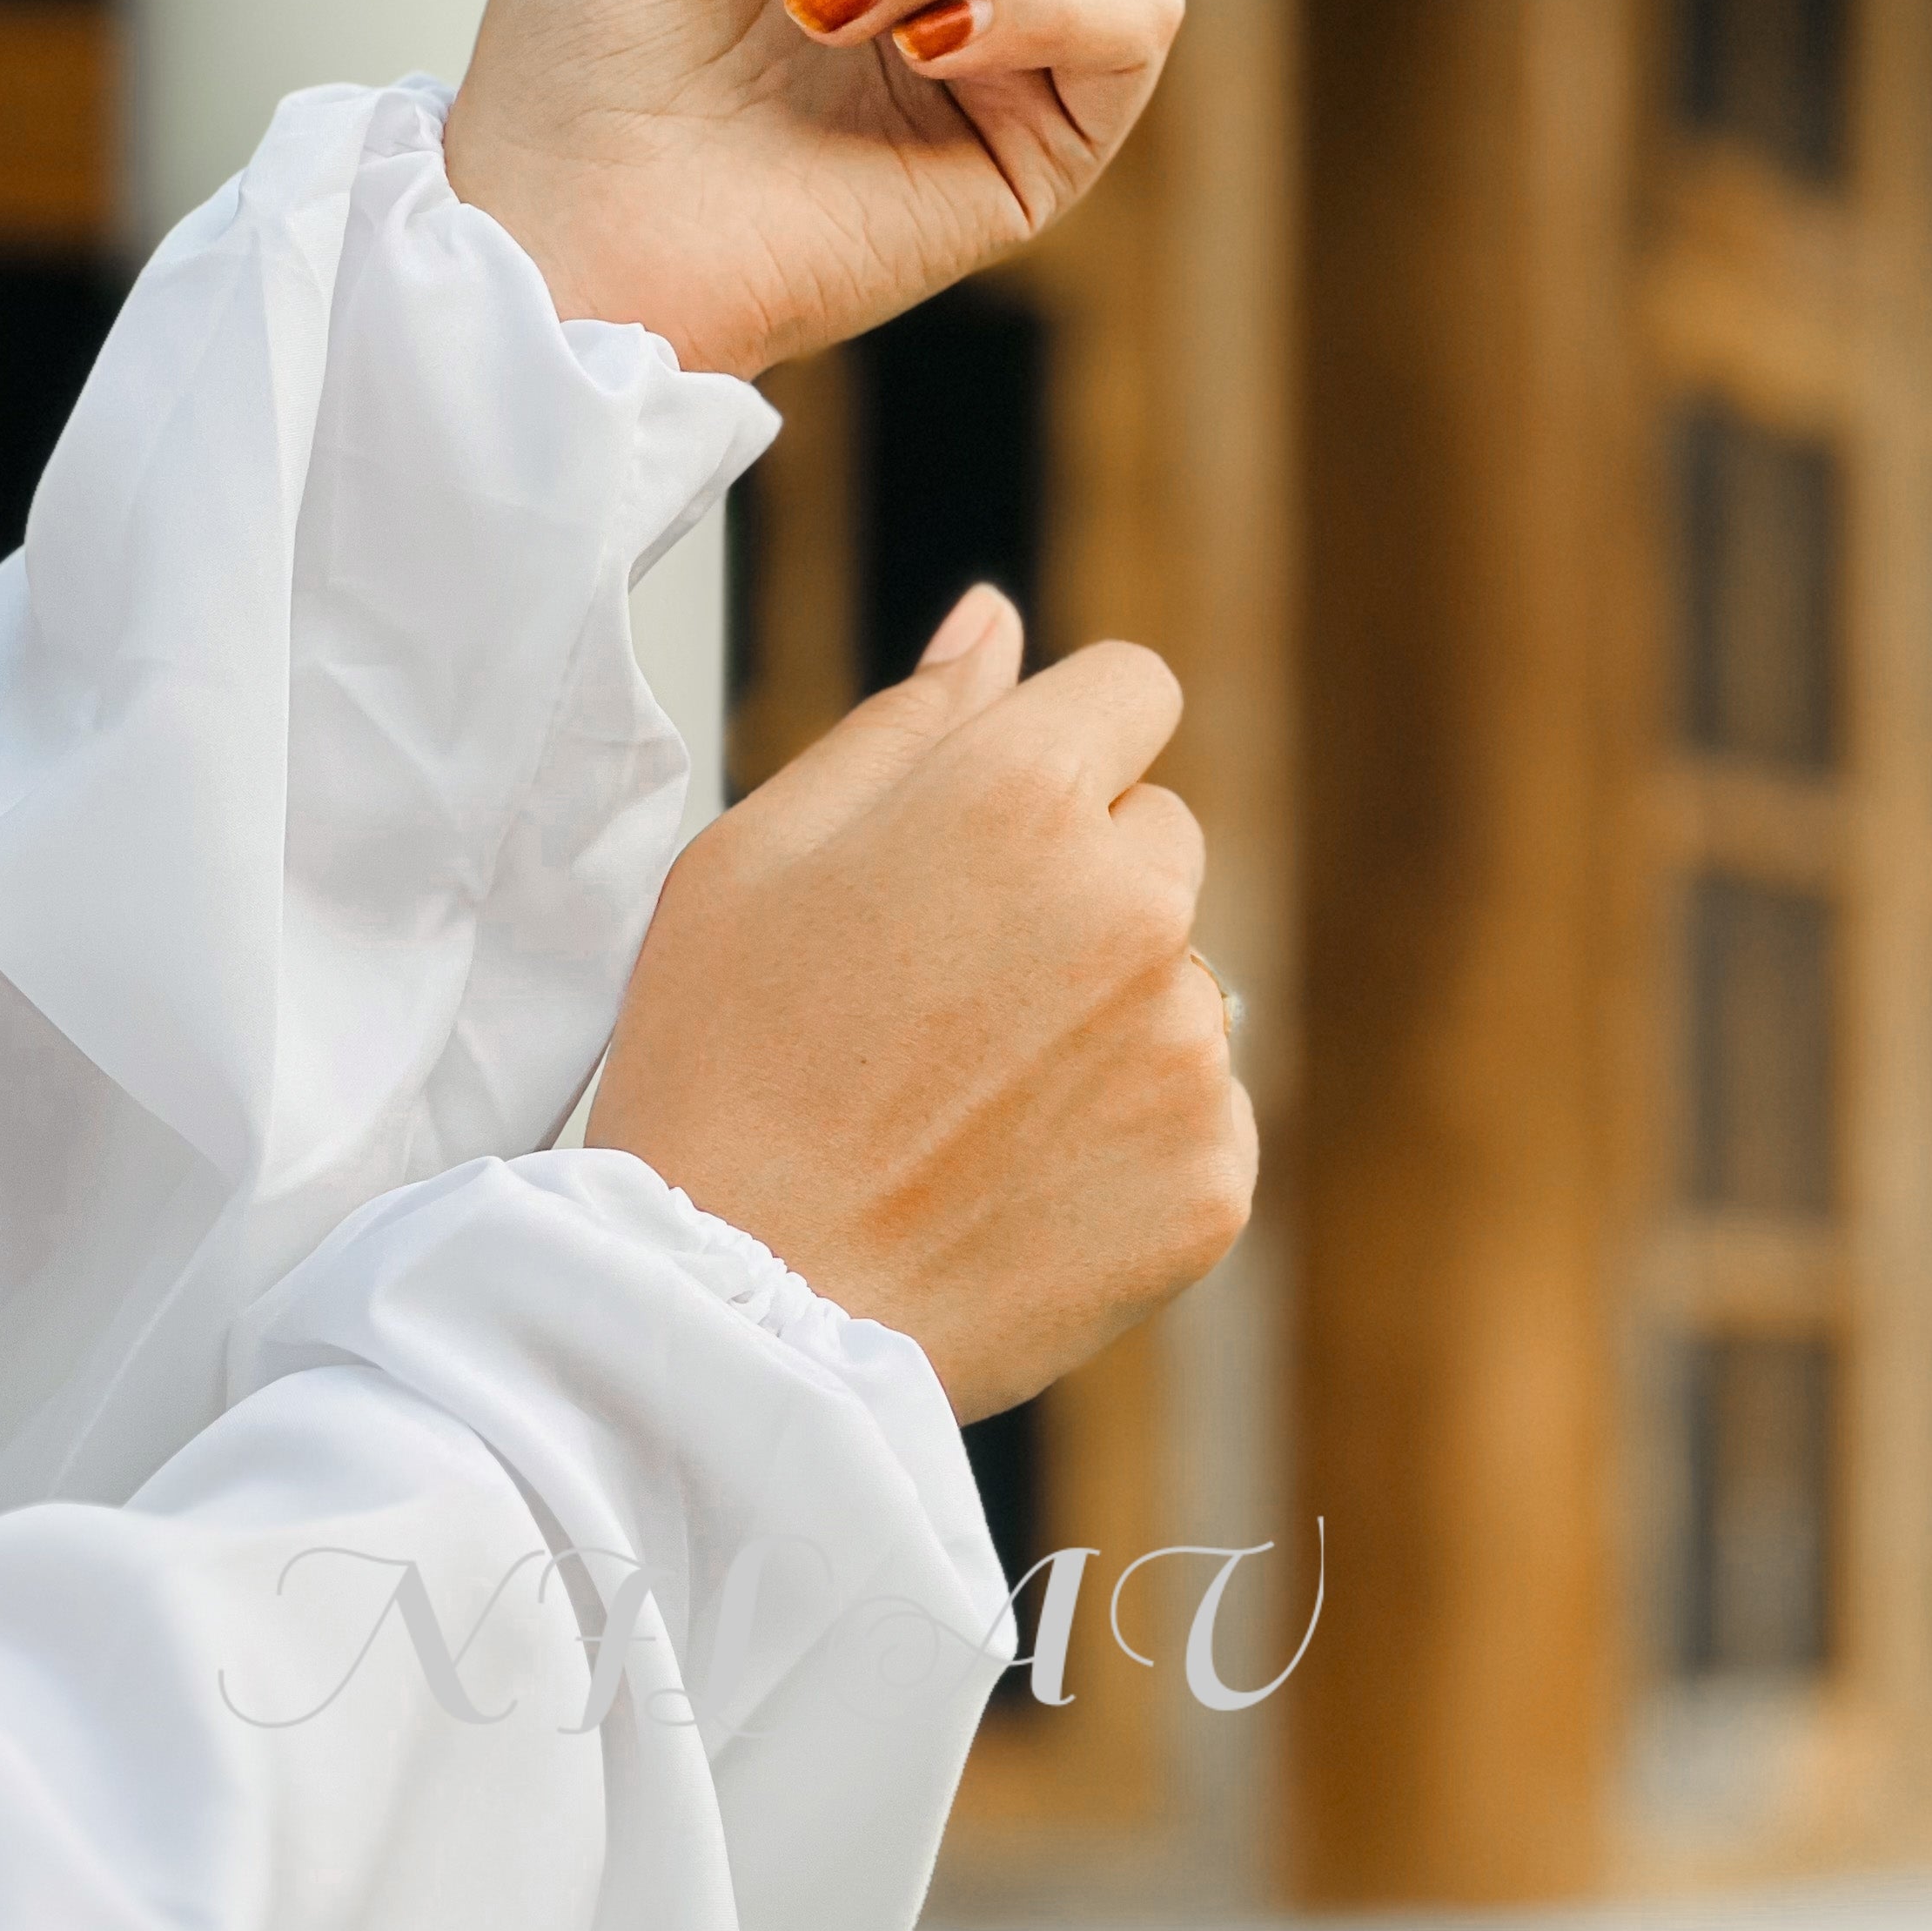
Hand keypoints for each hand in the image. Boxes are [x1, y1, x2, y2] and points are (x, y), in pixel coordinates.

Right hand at [584, 592, 1255, 1418]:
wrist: (736, 1311)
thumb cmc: (717, 1071)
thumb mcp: (756, 851)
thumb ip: (904, 721)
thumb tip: (999, 619)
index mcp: (1018, 796)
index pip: (1133, 691)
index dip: (1062, 749)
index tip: (994, 830)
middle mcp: (1133, 904)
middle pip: (1160, 838)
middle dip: (1079, 886)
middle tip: (943, 999)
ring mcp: (1187, 1048)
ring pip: (1182, 984)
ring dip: (1106, 1019)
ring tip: (966, 1109)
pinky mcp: (1214, 1174)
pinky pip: (1200, 1115)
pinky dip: (1128, 1144)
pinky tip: (1015, 1185)